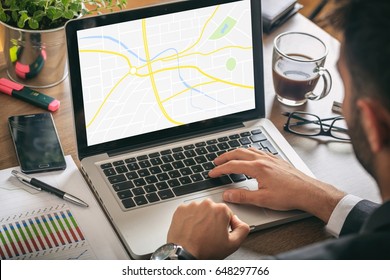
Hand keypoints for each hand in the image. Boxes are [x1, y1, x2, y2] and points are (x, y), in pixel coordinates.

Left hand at [167, 199, 249, 258]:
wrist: (184, 254)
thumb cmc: (205, 250)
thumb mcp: (233, 244)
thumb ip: (243, 229)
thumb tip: (241, 222)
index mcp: (221, 210)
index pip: (227, 214)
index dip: (225, 225)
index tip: (219, 233)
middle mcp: (207, 204)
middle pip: (213, 211)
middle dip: (213, 220)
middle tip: (209, 234)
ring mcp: (192, 206)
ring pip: (200, 210)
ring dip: (201, 219)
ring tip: (199, 232)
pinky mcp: (181, 209)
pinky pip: (188, 211)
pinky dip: (189, 218)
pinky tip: (190, 229)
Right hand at [208, 148, 344, 222]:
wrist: (308, 191)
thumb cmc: (289, 195)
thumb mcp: (262, 199)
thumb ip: (242, 196)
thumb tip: (227, 195)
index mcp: (257, 168)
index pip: (232, 166)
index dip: (220, 169)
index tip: (212, 173)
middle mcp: (263, 160)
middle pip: (238, 153)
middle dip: (225, 157)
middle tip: (216, 162)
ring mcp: (270, 158)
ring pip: (248, 149)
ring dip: (236, 152)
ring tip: (230, 156)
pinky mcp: (277, 160)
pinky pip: (259, 150)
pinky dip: (249, 151)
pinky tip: (250, 155)